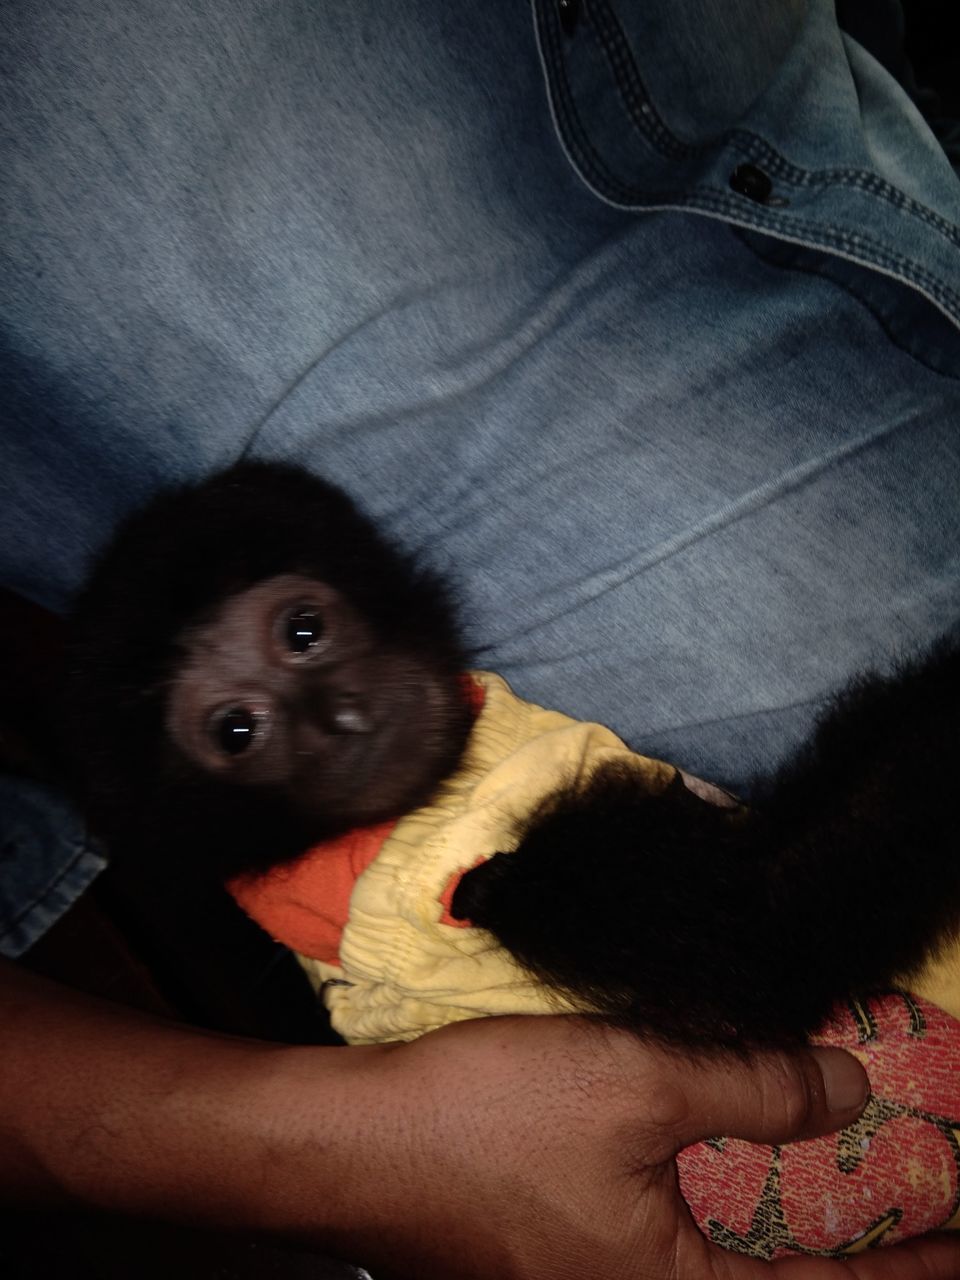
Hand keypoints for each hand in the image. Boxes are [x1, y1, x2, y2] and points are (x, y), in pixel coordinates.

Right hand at [3, 962, 956, 1279]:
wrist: (354, 1143)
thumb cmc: (486, 1120)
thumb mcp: (636, 1083)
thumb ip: (755, 1084)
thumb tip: (851, 1087)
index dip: (912, 1267)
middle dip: (859, 1251)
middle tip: (924, 1222)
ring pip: (731, 1268)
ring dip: (794, 1237)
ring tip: (858, 1209)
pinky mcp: (567, 1262)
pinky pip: (684, 1250)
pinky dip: (734, 1221)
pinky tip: (740, 1180)